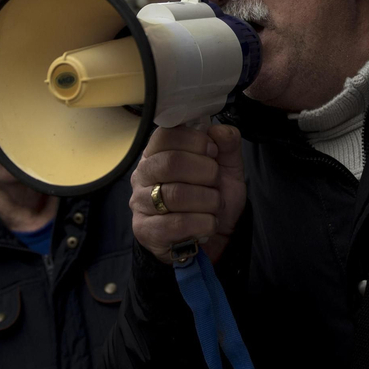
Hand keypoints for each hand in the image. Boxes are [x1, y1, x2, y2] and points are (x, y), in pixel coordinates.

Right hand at [130, 124, 246, 264]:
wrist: (213, 238)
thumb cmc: (212, 197)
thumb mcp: (227, 168)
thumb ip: (228, 145)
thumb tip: (220, 130)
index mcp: (158, 152)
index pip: (165, 135)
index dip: (195, 141)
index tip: (213, 152)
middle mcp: (142, 174)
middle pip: (170, 163)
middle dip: (205, 172)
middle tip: (216, 182)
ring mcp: (140, 202)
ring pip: (175, 195)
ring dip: (207, 200)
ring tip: (215, 206)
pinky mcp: (144, 230)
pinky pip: (176, 224)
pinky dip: (202, 223)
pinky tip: (209, 224)